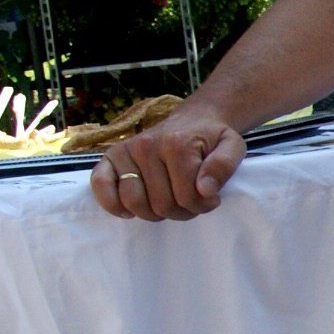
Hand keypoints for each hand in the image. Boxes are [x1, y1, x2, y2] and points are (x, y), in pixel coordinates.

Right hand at [91, 101, 244, 220]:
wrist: (193, 120)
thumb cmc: (211, 138)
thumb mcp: (232, 146)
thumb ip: (224, 166)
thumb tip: (205, 189)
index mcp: (177, 145)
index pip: (188, 196)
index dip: (203, 205)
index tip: (210, 198)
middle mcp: (147, 146)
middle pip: (161, 204)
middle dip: (181, 211)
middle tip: (190, 201)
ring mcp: (126, 151)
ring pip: (134, 202)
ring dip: (154, 213)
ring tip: (169, 203)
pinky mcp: (111, 157)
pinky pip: (100, 185)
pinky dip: (112, 204)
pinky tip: (129, 211)